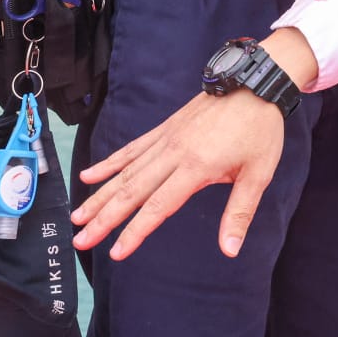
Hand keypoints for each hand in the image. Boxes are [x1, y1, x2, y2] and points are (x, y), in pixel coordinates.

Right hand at [71, 29, 316, 259]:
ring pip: (125, 171)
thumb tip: (230, 251)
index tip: (115, 253)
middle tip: (79, 241)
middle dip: (104, 219)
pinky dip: (110, 163)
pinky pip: (132, 148)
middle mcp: (174, 153)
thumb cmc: (260, 130)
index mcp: (196, 167)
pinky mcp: (165, 128)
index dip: (135, 231)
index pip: (158, 206)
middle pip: (132, 191)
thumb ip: (240, 213)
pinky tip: (89, 175)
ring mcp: (166, 139)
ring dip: (100, 195)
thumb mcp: (258, 173)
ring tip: (77, 216)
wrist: (256, 83)